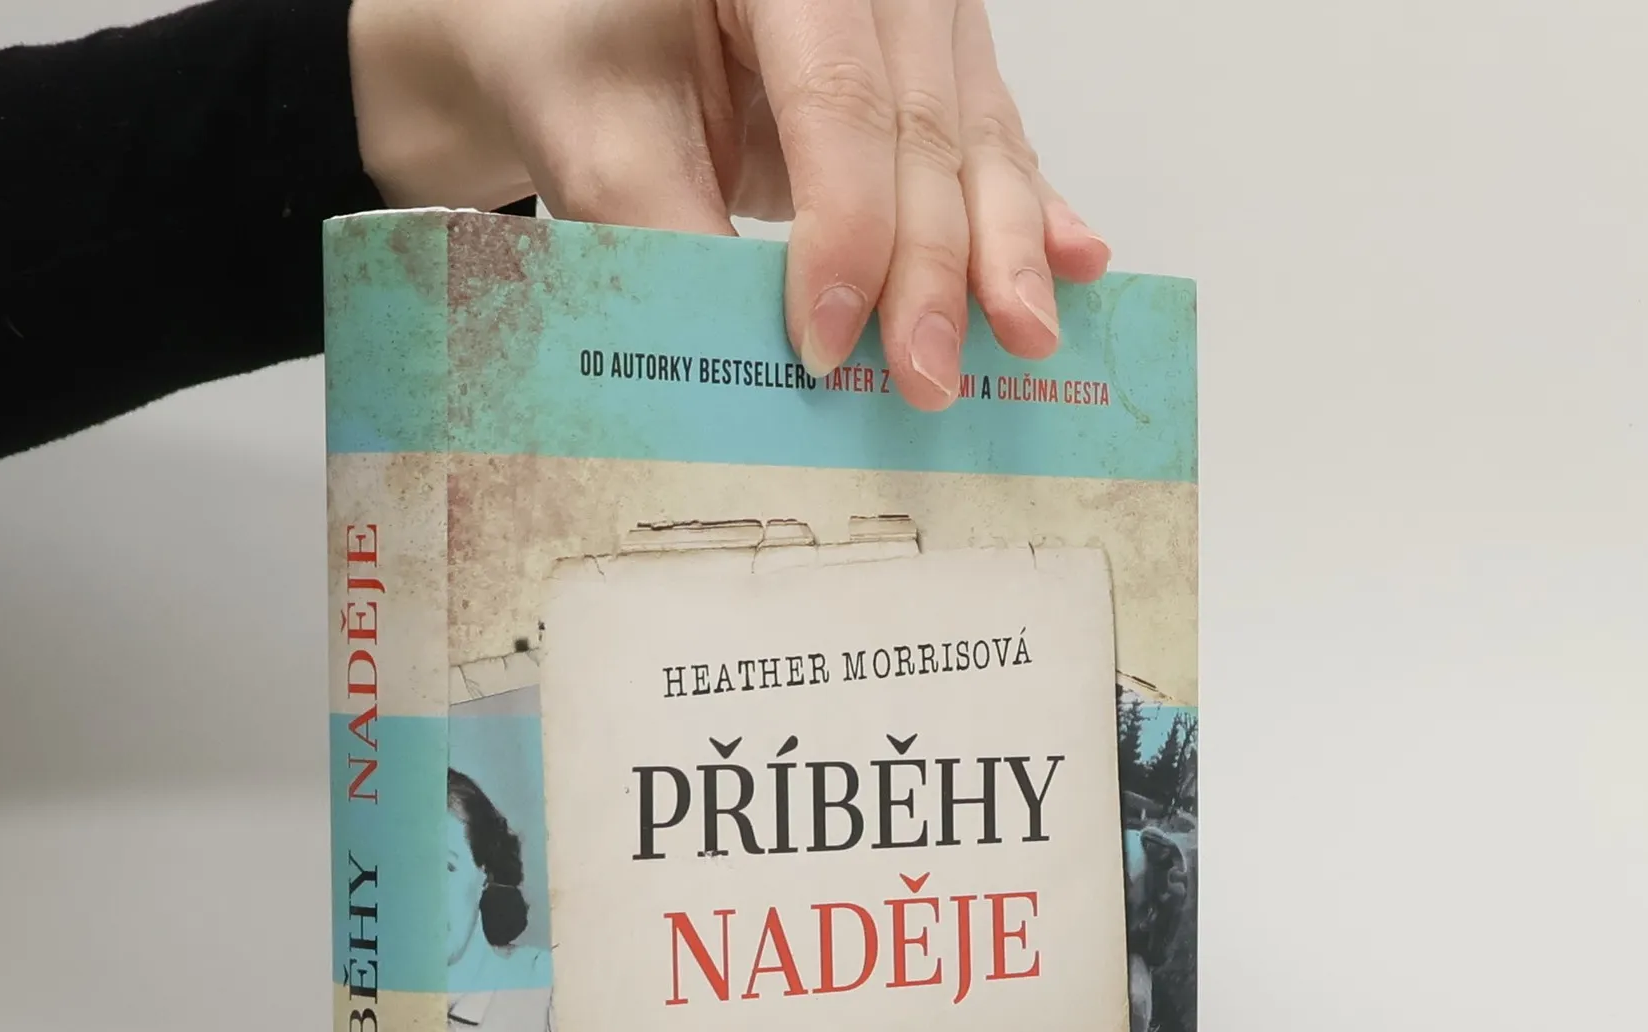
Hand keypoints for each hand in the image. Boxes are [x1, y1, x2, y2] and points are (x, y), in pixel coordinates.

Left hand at [349, 0, 1109, 409]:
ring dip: (1001, 250)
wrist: (570, 22)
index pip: (835, 98)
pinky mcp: (933, 64)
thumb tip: (754, 363)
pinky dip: (1029, 210)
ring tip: (1023, 338)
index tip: (831, 345)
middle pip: (923, 125)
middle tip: (930, 379)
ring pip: (976, 135)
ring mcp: (914, 10)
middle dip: (934, 268)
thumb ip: (666, 233)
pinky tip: (1078, 259)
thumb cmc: (574, 54)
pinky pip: (994, 138)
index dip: (848, 232)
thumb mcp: (595, 136)